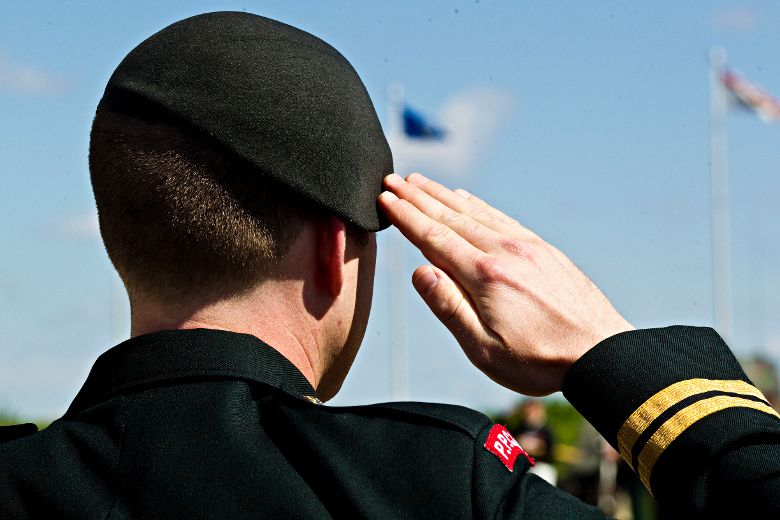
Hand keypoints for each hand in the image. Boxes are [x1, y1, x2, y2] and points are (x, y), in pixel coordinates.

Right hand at [378, 173, 632, 395]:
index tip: (385, 197)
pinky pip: (501, 217)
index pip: (434, 237)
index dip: (406, 216)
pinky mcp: (542, 249)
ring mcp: (525, 246)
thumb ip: (449, 308)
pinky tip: (467, 199)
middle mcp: (504, 251)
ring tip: (422, 182)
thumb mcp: (483, 349)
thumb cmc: (539, 359)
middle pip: (451, 216)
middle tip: (394, 179)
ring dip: (444, 195)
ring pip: (476, 212)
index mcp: (484, 275)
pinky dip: (478, 205)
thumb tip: (419, 272)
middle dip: (418, 197)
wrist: (601, 352)